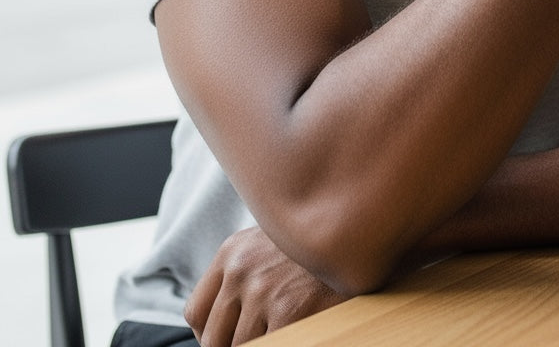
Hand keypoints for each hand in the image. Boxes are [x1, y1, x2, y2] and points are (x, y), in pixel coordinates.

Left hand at [185, 226, 347, 345]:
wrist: (357, 227)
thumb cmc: (316, 242)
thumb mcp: (269, 243)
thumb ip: (242, 272)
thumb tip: (221, 321)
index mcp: (232, 251)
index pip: (196, 312)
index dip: (209, 335)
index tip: (228, 340)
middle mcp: (242, 269)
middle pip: (213, 339)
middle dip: (233, 346)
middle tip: (260, 335)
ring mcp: (264, 291)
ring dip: (260, 342)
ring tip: (281, 327)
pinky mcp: (291, 311)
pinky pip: (270, 346)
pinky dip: (281, 341)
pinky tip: (297, 329)